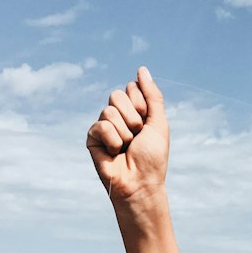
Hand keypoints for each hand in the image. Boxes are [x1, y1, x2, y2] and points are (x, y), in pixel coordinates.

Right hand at [86, 66, 169, 204]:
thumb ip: (152, 95)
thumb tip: (141, 69)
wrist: (141, 183)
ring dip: (124, 132)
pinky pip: (100, 126)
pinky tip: (114, 153)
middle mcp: (118, 116)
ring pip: (109, 110)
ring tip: (126, 148)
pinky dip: (112, 140)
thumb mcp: (159, 123)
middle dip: (132, 118)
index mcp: (135, 110)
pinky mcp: (92, 138)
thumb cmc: (152, 158)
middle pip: (117, 95)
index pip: (132, 87)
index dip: (142, 105)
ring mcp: (104, 126)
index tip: (147, 124)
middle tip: (136, 137)